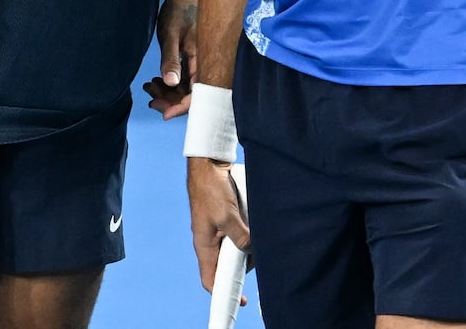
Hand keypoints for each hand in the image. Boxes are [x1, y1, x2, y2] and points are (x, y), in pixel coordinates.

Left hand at [142, 0, 197, 117]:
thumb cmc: (179, 11)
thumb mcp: (171, 34)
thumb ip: (171, 59)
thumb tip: (171, 83)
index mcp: (202, 60)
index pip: (196, 94)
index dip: (181, 107)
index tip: (163, 113)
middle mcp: (203, 64)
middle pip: (191, 94)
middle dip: (171, 101)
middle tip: (150, 99)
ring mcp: (197, 62)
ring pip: (185, 87)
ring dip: (168, 92)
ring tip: (149, 87)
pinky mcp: (192, 59)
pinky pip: (183, 78)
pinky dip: (169, 83)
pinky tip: (154, 81)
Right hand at [187, 158, 251, 295]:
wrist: (209, 164)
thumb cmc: (211, 189)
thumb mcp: (227, 216)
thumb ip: (240, 236)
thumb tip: (252, 251)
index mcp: (204, 245)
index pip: (210, 278)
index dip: (224, 292)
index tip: (242, 301)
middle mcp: (210, 241)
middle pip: (226, 265)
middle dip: (243, 266)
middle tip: (260, 261)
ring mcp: (218, 230)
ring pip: (235, 249)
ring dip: (248, 247)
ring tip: (261, 241)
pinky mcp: (225, 220)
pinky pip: (238, 234)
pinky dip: (249, 235)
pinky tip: (258, 229)